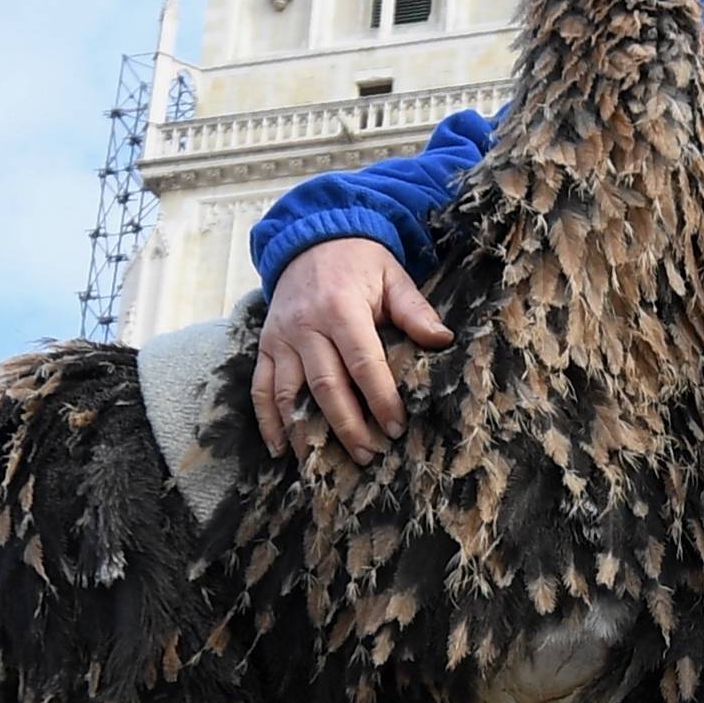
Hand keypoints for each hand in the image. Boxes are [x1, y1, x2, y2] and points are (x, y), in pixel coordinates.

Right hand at [253, 237, 452, 465]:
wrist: (311, 239)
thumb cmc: (360, 263)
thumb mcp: (392, 276)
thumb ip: (415, 311)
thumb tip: (443, 340)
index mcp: (341, 308)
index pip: (363, 362)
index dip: (380, 398)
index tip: (395, 427)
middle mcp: (306, 326)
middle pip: (326, 385)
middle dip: (348, 425)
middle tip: (368, 455)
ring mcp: (280, 338)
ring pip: (288, 393)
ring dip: (306, 431)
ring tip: (323, 463)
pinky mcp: (265, 346)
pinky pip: (260, 388)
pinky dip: (267, 421)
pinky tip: (280, 449)